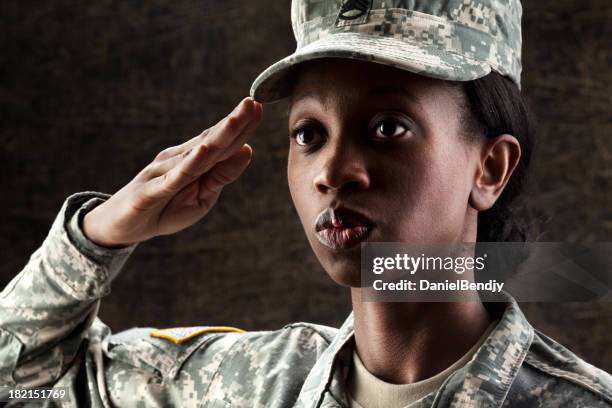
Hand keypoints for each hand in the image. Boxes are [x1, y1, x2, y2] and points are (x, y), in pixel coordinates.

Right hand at [83, 97, 262, 246]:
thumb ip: (222, 175)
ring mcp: (162, 172)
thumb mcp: (202, 197)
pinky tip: (202, 152)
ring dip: (216, 137)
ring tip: (236, 121)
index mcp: (193, 160)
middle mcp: (178, 159)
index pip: (221, 140)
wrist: (122, 227)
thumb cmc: (165, 208)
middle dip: (233, 122)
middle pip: (211, 140)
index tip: (260, 107)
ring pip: (195, 155)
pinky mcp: (150, 190)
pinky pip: (172, 178)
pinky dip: (188, 165)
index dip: (241, 125)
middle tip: (253, 103)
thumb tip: (247, 150)